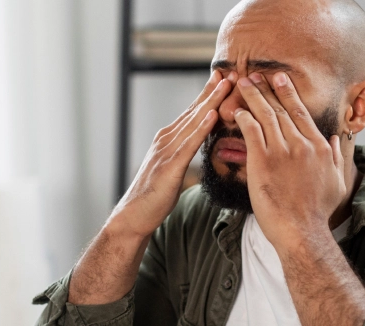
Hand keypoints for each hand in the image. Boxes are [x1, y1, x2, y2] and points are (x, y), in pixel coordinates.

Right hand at [110, 70, 235, 237]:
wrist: (135, 215)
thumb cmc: (155, 196)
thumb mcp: (174, 168)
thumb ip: (184, 153)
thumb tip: (199, 146)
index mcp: (169, 139)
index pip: (192, 113)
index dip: (207, 95)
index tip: (222, 79)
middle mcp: (166, 139)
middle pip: (194, 111)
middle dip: (212, 91)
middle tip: (229, 72)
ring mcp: (166, 150)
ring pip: (193, 121)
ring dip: (210, 101)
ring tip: (225, 85)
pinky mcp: (170, 165)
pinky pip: (189, 143)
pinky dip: (201, 127)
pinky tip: (212, 115)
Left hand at [234, 72, 345, 250]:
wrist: (301, 230)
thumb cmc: (318, 212)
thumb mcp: (337, 182)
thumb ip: (338, 158)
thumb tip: (338, 140)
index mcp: (319, 147)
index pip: (301, 113)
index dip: (289, 94)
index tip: (280, 80)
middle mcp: (301, 144)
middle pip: (281, 110)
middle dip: (267, 90)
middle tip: (255, 74)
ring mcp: (281, 152)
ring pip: (265, 116)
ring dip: (253, 97)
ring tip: (242, 84)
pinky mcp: (262, 162)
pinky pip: (251, 132)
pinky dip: (244, 118)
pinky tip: (237, 110)